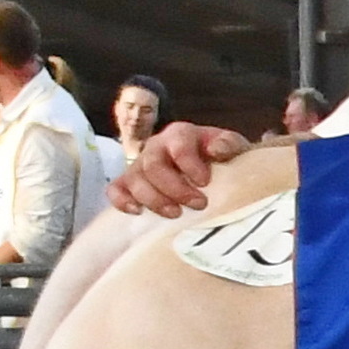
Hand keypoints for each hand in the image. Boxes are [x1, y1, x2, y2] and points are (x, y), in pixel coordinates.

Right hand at [107, 118, 259, 221]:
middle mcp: (156, 146)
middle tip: (198, 203)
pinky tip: (137, 212)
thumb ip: (229, 144)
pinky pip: (115, 189)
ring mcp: (139, 164)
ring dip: (154, 200)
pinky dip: (122, 201)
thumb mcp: (233, 147)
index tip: (205, 182)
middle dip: (174, 188)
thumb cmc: (222, 158)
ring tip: (176, 214)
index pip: (179, 146)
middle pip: (153, 166)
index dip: (190, 165)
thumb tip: (216, 150)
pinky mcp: (128, 182)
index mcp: (181, 134)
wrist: (211, 167)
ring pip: (135, 180)